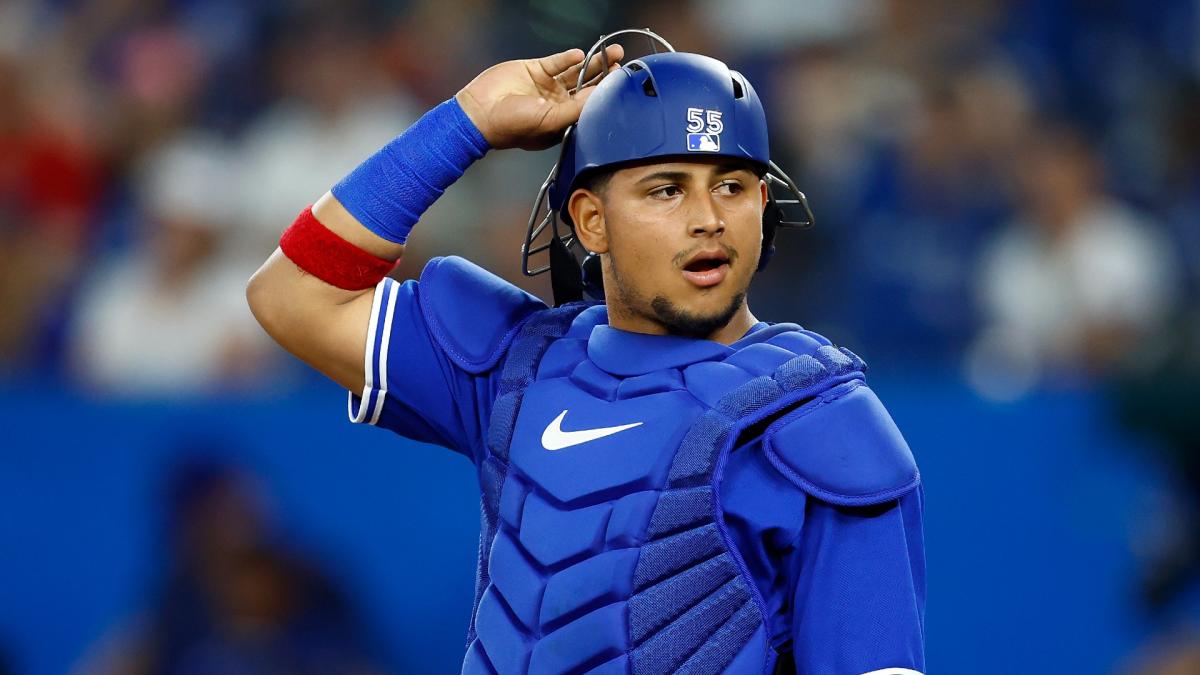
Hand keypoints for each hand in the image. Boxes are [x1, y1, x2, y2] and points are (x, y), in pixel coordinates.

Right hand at [456, 45, 623, 150]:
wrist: (479, 113)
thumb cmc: (513, 126)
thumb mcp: (549, 122)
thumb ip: (576, 109)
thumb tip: (600, 98)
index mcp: (563, 121)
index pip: (590, 107)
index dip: (606, 96)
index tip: (622, 85)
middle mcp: (558, 104)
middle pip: (588, 87)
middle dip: (605, 76)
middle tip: (621, 64)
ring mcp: (547, 86)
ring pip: (576, 72)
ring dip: (593, 63)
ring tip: (612, 52)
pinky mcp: (535, 70)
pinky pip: (557, 62)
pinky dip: (568, 58)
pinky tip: (579, 54)